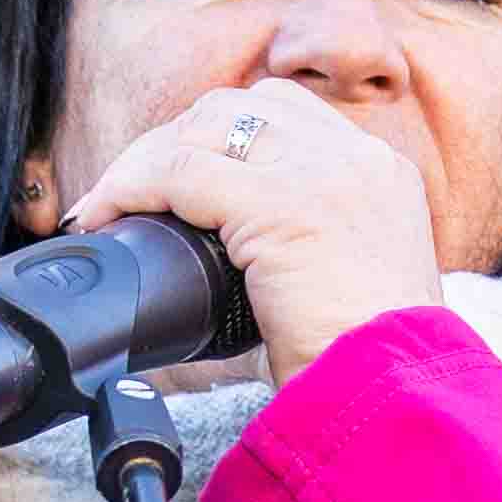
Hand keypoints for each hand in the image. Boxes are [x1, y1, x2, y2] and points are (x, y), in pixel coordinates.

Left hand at [60, 80, 452, 380]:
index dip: (222, 136)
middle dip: (178, 138)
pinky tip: (107, 215)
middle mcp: (359, 160)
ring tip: (113, 202)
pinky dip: (130, 189)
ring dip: (147, 160)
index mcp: (384, 173)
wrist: (394, 394)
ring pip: (204, 129)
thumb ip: (313, 243)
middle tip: (136, 190)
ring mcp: (323, 175)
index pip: (288, 115)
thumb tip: (235, 252)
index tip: (183, 177)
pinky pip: (179, 173)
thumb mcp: (355, 279)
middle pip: (242, 107)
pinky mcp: (280, 205)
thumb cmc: (371, 364)